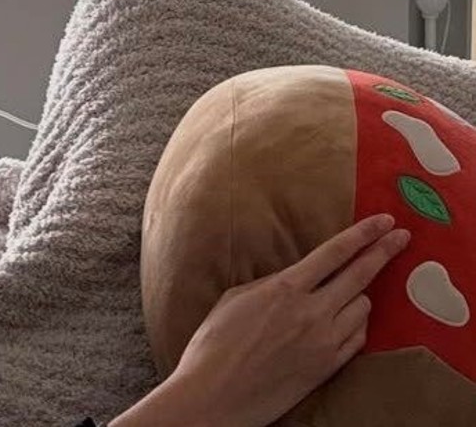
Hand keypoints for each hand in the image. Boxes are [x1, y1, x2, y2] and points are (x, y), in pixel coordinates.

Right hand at [166, 214, 410, 426]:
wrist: (215, 393)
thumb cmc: (213, 344)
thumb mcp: (235, 299)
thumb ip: (271, 284)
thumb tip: (295, 278)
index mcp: (285, 289)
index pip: (334, 253)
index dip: (363, 233)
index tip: (383, 220)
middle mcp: (312, 312)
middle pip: (361, 275)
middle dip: (384, 251)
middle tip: (401, 236)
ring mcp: (325, 341)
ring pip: (364, 307)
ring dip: (360, 294)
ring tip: (350, 292)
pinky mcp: (329, 366)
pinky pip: (359, 337)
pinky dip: (357, 324)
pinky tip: (347, 320)